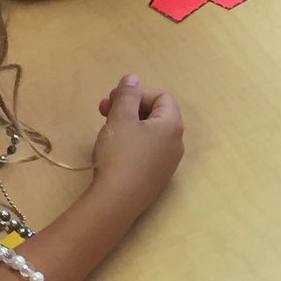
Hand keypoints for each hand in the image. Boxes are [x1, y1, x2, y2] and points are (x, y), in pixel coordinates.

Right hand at [93, 75, 183, 213]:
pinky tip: (114, 151)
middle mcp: (177, 143)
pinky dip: (132, 143)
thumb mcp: (120, 118)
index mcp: (172, 125)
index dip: (138, 94)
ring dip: (129, 125)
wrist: (117, 201)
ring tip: (107, 130)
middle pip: (157, 114)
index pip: (162, 96)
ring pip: (150, 133)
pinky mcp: (157, 178)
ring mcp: (168, 162)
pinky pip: (148, 151)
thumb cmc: (120, 154)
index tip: (114, 100)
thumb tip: (134, 78)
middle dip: (130, 108)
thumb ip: (127, 95)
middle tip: (103, 111)